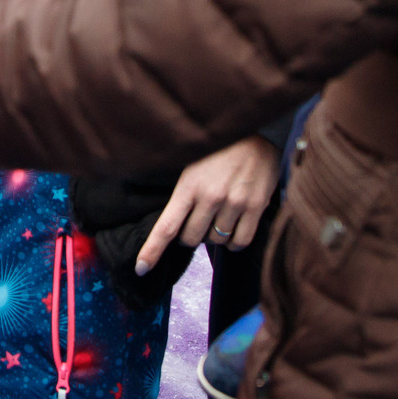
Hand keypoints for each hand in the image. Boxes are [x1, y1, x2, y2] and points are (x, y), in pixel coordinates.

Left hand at [135, 137, 279, 272]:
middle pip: (191, 239)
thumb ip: (181, 193)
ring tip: (217, 217)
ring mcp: (235, 203)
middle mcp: (211, 197)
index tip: (141, 268)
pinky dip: (233, 242)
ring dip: (213, 236)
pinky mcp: (256, 206)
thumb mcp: (190, 163)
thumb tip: (170, 224)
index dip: (151, 251)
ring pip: (216, 241)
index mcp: (188, 186)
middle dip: (190, 235)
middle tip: (197, 219)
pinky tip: (232, 228)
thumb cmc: (217, 148)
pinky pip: (240, 241)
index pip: (166, 227)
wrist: (254, 130)